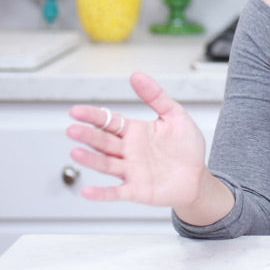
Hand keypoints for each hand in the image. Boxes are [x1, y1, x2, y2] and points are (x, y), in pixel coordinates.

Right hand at [66, 71, 208, 208]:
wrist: (196, 177)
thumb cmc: (185, 147)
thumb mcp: (175, 116)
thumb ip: (156, 96)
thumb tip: (137, 75)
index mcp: (135, 132)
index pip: (109, 122)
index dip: (93, 116)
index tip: (76, 111)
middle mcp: (128, 151)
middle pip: (104, 142)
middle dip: (88, 136)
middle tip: (72, 129)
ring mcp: (130, 171)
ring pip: (106, 164)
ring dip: (91, 160)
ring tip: (76, 153)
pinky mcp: (136, 190)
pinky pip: (116, 192)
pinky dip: (102, 193)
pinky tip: (87, 192)